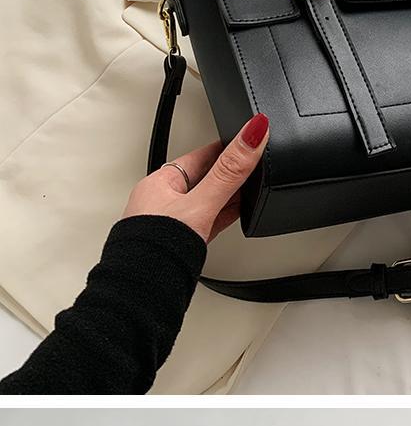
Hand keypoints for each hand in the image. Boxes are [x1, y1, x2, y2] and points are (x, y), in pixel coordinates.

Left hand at [124, 116, 268, 242]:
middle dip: (228, 173)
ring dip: (226, 196)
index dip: (226, 148)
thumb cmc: (155, 247)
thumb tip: (251, 134)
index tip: (245, 139)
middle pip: (204, 179)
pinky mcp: (178, 244)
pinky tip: (232, 217)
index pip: (200, 155)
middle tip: (252, 164)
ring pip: (205, 202)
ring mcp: (169, 224)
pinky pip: (205, 222)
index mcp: (161, 182)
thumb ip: (230, 171)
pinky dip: (221, 217)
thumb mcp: (201, 203)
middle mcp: (162, 201)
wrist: (142, 292)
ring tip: (248, 190)